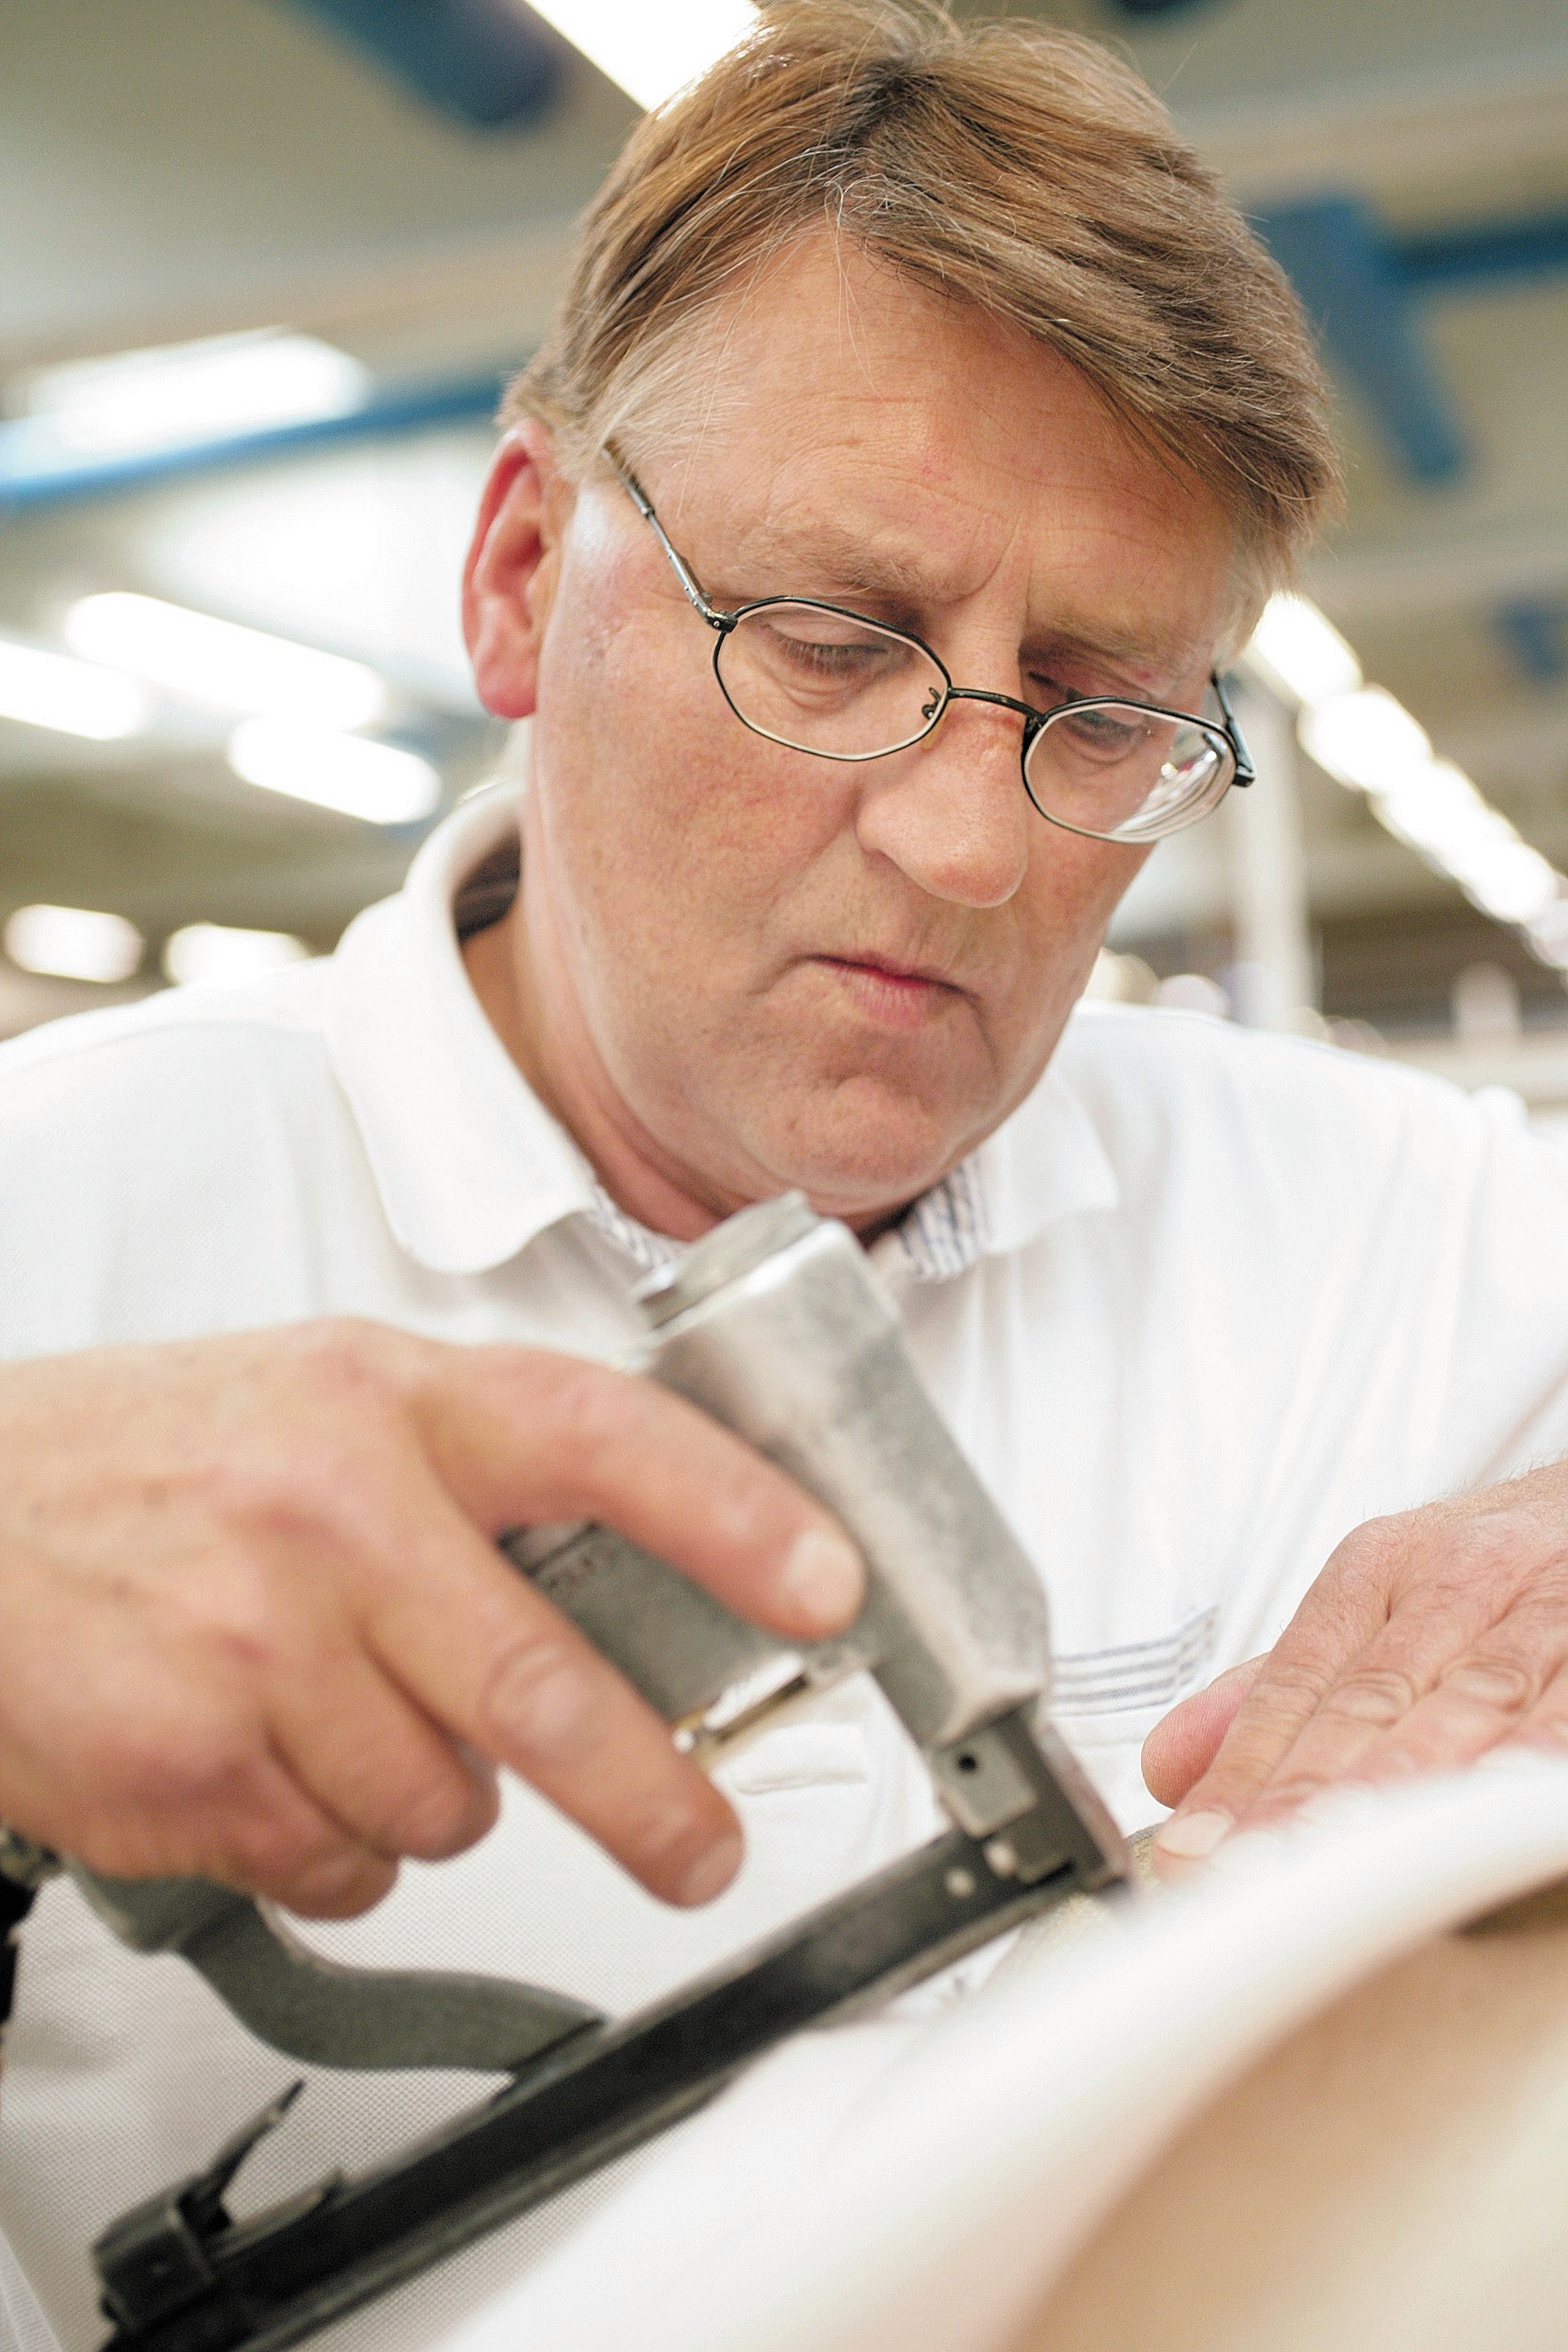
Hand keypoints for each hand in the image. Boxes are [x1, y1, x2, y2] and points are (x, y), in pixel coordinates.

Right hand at [0, 1323, 862, 1917]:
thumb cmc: (146, 1461)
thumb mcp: (323, 1403)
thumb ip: (473, 1467)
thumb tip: (648, 1563)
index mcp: (387, 1401)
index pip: (602, 1440)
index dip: (735, 1514)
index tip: (828, 1582)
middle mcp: (332, 1514)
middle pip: (544, 1690)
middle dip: (652, 1798)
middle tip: (703, 1846)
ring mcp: (257, 1647)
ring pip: (443, 1805)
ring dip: (431, 1799)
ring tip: (343, 1716)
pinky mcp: (192, 1771)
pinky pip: (342, 1865)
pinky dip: (335, 1846)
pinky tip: (267, 1759)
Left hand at [1144, 1462, 1567, 1878]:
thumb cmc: (1493, 1571)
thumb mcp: (1381, 1602)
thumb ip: (1279, 1690)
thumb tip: (1169, 1766)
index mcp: (1381, 1568)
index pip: (1296, 1680)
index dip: (1244, 1769)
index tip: (1198, 1847)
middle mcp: (1458, 1576)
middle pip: (1372, 1696)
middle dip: (1309, 1791)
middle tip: (1257, 1868)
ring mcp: (1544, 1604)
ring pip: (1469, 1700)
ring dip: (1406, 1781)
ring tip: (1349, 1853)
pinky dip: (1533, 1755)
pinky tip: (1491, 1809)